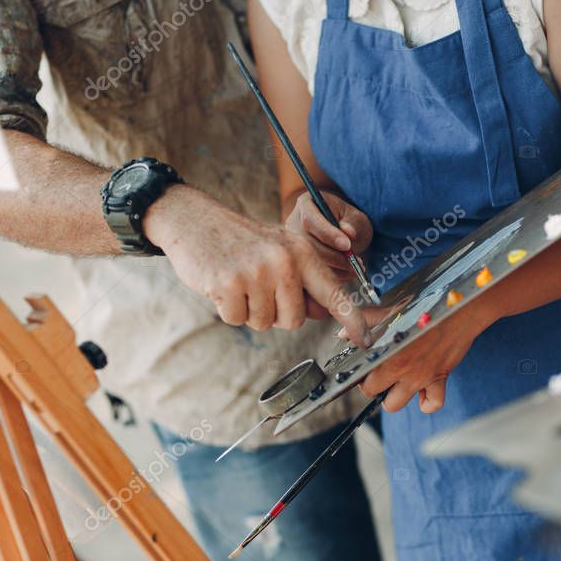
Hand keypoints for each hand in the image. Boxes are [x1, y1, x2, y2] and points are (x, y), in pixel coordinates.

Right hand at [144, 185, 371, 347]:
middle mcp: (284, 261)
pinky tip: (222, 284)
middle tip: (257, 286)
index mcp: (302, 252)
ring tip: (239, 281)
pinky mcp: (228, 284)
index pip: (334, 293)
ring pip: (264, 323)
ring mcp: (256, 272)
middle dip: (275, 313)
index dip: (352, 320)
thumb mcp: (279, 250)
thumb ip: (303, 281)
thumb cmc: (240, 242)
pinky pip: (237, 319)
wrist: (194, 220)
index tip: (366, 340)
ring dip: (249, 310)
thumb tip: (325, 313)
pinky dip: (228, 309)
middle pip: (293, 320)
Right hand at [284, 190, 372, 280]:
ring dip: (335, 267)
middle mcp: (293, 223)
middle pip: (308, 243)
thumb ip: (354, 223)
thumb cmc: (348, 221)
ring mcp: (292, 243)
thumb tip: (348, 231)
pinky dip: (333, 276)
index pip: (310, 220)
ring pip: (309, 260)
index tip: (347, 245)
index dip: (328, 234)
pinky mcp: (297, 261)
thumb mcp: (356, 218)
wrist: (342, 234)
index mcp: (306, 203)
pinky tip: (348, 272)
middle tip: (355, 261)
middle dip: (334, 255)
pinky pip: (312, 272)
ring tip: (355, 266)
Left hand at [357, 305, 490, 412]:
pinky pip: (432, 404)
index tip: (365, 373)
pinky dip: (427, 403)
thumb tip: (343, 333)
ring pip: (396, 404)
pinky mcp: (439, 379)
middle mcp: (402, 370)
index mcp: (387, 354)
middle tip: (380, 377)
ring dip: (395, 397)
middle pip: (376, 396)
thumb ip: (366, 322)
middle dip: (375, 389)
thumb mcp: (391, 312)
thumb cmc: (426, 307)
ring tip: (398, 384)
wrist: (459, 309)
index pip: (364, 381)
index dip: (362, 378)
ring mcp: (421, 377)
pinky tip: (423, 391)